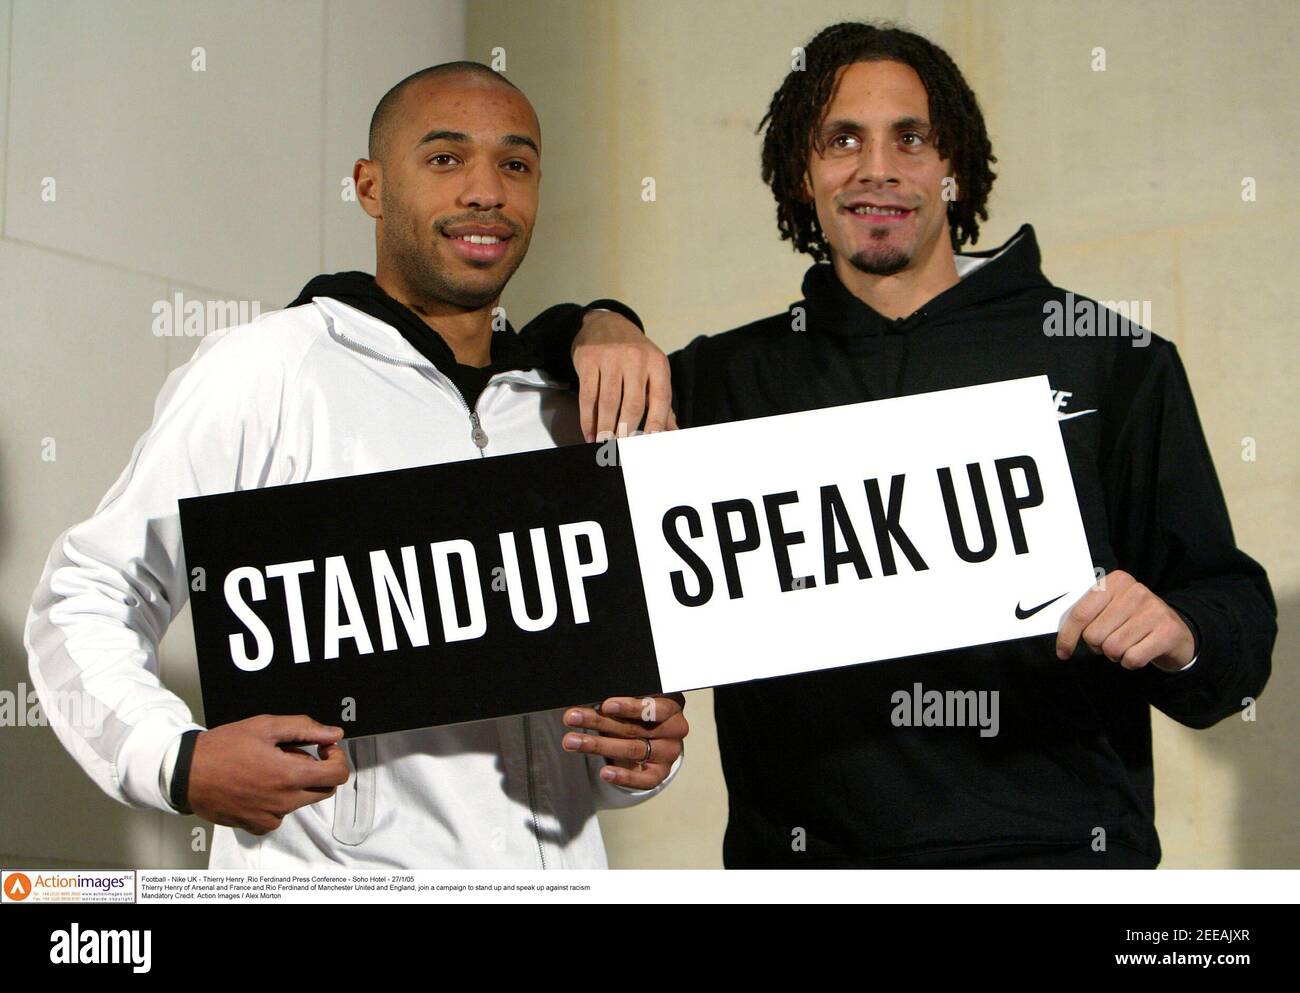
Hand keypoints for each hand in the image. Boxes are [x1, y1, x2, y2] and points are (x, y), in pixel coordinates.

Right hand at [187, 714, 351, 834]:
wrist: (186, 772)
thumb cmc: (222, 747)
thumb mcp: (265, 726)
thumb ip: (305, 729)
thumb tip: (334, 734)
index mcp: (289, 774)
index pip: (337, 775)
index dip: (336, 758)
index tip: (323, 749)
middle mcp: (283, 800)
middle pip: (324, 790)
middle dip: (317, 770)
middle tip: (292, 754)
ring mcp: (269, 816)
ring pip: (301, 801)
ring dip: (295, 784)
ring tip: (269, 767)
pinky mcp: (255, 825)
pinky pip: (279, 815)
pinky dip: (278, 800)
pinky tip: (259, 785)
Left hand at [561, 694, 687, 789]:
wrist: (656, 737)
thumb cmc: (641, 714)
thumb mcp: (634, 702)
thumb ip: (617, 702)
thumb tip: (588, 700)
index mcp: (671, 707)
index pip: (654, 707)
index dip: (629, 707)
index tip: (605, 705)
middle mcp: (674, 730)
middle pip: (633, 728)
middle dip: (599, 722)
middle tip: (572, 718)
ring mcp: (668, 753)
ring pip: (632, 750)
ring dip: (598, 745)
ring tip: (572, 741)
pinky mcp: (660, 773)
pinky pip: (643, 779)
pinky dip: (623, 777)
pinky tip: (605, 772)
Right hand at [572, 310, 675, 442]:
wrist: (606, 322)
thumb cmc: (634, 353)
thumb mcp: (652, 370)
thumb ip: (661, 402)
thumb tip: (672, 432)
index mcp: (657, 363)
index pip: (660, 397)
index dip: (657, 422)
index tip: (650, 441)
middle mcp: (636, 358)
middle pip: (632, 403)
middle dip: (626, 430)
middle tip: (621, 448)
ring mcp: (610, 357)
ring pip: (608, 401)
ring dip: (605, 427)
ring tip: (604, 444)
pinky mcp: (589, 359)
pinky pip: (588, 395)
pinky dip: (587, 418)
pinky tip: (589, 432)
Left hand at [1055, 570, 1195, 671]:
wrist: (1176, 631)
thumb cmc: (1132, 621)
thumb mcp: (1111, 608)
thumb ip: (1087, 614)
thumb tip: (1062, 636)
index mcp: (1115, 581)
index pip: (1080, 613)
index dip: (1067, 636)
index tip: (1063, 653)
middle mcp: (1135, 592)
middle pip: (1094, 634)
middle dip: (1098, 646)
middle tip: (1110, 642)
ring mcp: (1154, 610)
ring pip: (1112, 648)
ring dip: (1115, 655)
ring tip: (1127, 645)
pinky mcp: (1168, 632)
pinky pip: (1132, 659)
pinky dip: (1130, 662)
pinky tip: (1140, 652)